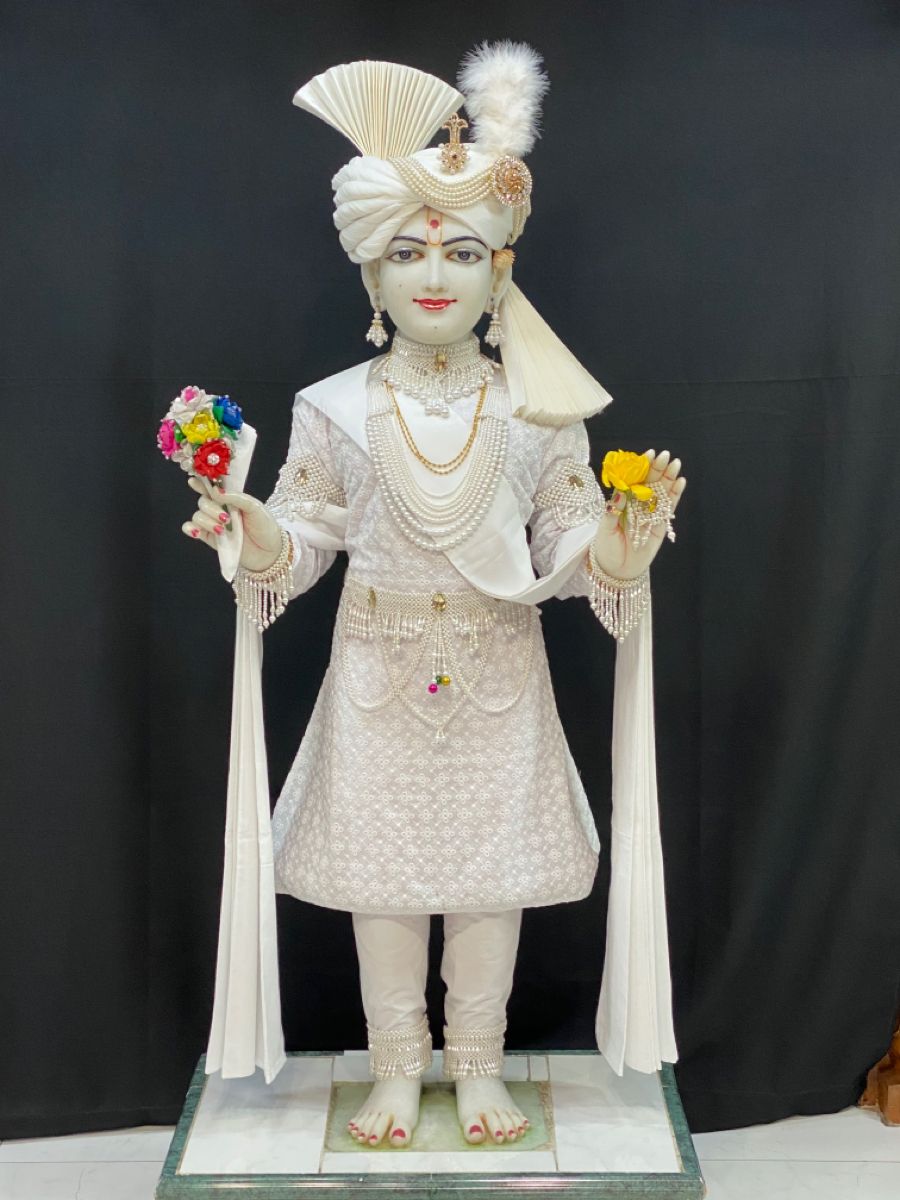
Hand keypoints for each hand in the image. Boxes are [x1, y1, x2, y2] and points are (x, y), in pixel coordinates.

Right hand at [182, 477, 284, 570]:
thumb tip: (215, 491)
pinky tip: (197, 531)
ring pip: (197, 516)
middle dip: (211, 508)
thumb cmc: (265, 526)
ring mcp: (214, 524)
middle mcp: (220, 509)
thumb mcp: (254, 507)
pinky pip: (192, 530)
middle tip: (226, 518)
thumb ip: (235, 497)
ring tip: (222, 530)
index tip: (193, 481)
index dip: (201, 483)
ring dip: (207, 521)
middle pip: (203, 502)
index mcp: (231, 499)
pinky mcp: (211, 539)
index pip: (212, 488)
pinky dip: (191, 529)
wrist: (269, 552)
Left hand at [590, 449, 686, 579]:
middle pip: (650, 482)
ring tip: (675, 464)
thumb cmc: (606, 548)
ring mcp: (650, 514)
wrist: (616, 570)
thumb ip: (614, 509)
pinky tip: (680, 482)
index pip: (634, 479)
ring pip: (662, 492)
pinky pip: (668, 508)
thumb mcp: (605, 527)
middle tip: (665, 455)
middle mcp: (638, 504)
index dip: (641, 467)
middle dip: (657, 468)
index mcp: (623, 501)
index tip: (647, 454)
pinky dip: (675, 495)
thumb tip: (621, 490)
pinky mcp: (660, 525)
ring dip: (669, 478)